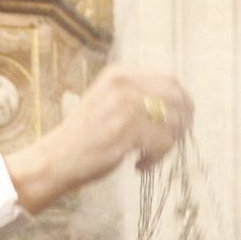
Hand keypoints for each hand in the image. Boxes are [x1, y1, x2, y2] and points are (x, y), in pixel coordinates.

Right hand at [4, 66, 192, 213]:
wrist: (57, 158)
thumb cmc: (84, 136)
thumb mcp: (108, 102)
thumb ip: (136, 97)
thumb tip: (177, 106)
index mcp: (119, 74)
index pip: (170, 80)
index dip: (183, 103)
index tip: (181, 122)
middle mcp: (123, 84)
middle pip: (177, 100)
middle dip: (182, 124)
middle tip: (171, 142)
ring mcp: (125, 106)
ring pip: (173, 124)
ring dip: (167, 145)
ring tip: (147, 157)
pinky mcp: (126, 131)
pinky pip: (163, 144)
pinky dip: (155, 160)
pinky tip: (138, 165)